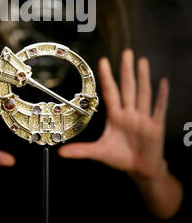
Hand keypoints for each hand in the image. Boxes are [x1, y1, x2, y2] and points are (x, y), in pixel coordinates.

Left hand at [58, 49, 168, 180]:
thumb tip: (60, 153)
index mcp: (116, 116)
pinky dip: (162, 96)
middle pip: (128, 87)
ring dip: (143, 77)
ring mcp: (143, 118)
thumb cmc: (120, 157)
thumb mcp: (99, 153)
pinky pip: (159, 109)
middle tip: (126, 52)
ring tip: (142, 61)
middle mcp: (129, 113)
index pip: (110, 92)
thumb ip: (81, 151)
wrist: (140, 170)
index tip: (103, 61)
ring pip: (143, 94)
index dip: (107, 77)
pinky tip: (163, 82)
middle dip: (127, 70)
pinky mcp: (156, 126)